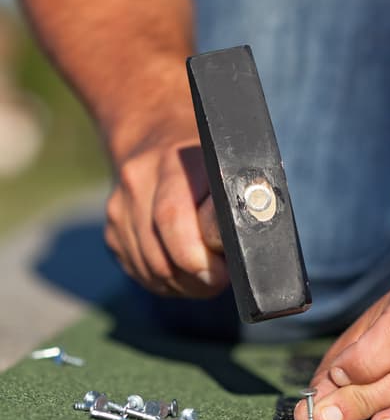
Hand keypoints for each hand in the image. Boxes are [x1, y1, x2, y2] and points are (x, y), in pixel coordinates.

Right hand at [105, 122, 228, 296]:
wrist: (154, 134)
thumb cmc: (207, 159)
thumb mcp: (229, 166)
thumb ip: (237, 198)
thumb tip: (248, 240)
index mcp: (173, 163)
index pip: (173, 219)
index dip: (198, 258)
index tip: (222, 274)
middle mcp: (138, 182)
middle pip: (162, 256)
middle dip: (195, 280)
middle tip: (218, 279)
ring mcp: (118, 208)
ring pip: (150, 272)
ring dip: (182, 285)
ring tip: (205, 275)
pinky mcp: (111, 231)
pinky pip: (139, 273)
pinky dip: (165, 281)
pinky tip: (182, 269)